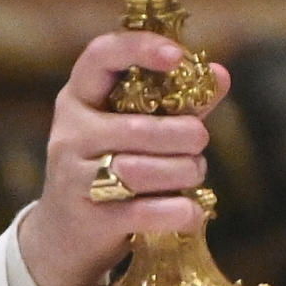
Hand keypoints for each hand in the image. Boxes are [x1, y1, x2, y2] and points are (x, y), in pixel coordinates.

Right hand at [15, 31, 229, 285]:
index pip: (101, 56)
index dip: (140, 48)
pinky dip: (181, 211)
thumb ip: (176, 104)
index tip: (177, 56)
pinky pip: (148, 212)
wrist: (65, 236)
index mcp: (79, 98)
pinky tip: (192, 211)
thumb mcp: (134, 130)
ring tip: (192, 173)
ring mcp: (74, 177)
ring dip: (185, 172)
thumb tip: (220, 74)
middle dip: (185, 136)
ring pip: (144, 170)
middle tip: (198, 144)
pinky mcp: (90, 219)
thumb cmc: (110, 169)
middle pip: (140, 127)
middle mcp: (70, 133)